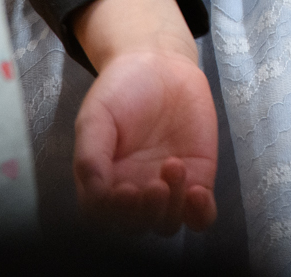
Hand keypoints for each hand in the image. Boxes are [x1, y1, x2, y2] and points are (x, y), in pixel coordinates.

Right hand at [71, 0, 215, 233]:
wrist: (160, 64)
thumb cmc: (121, 89)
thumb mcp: (96, 115)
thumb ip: (90, 154)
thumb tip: (94, 195)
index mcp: (102, 180)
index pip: (102, 215)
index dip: (111, 213)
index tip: (122, 190)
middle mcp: (132, 191)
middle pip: (135, 225)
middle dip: (144, 214)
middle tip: (153, 186)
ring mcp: (166, 189)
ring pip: (166, 223)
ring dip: (170, 209)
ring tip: (173, 166)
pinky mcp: (197, 180)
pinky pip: (200, 215)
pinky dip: (200, 215)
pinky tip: (198, 194)